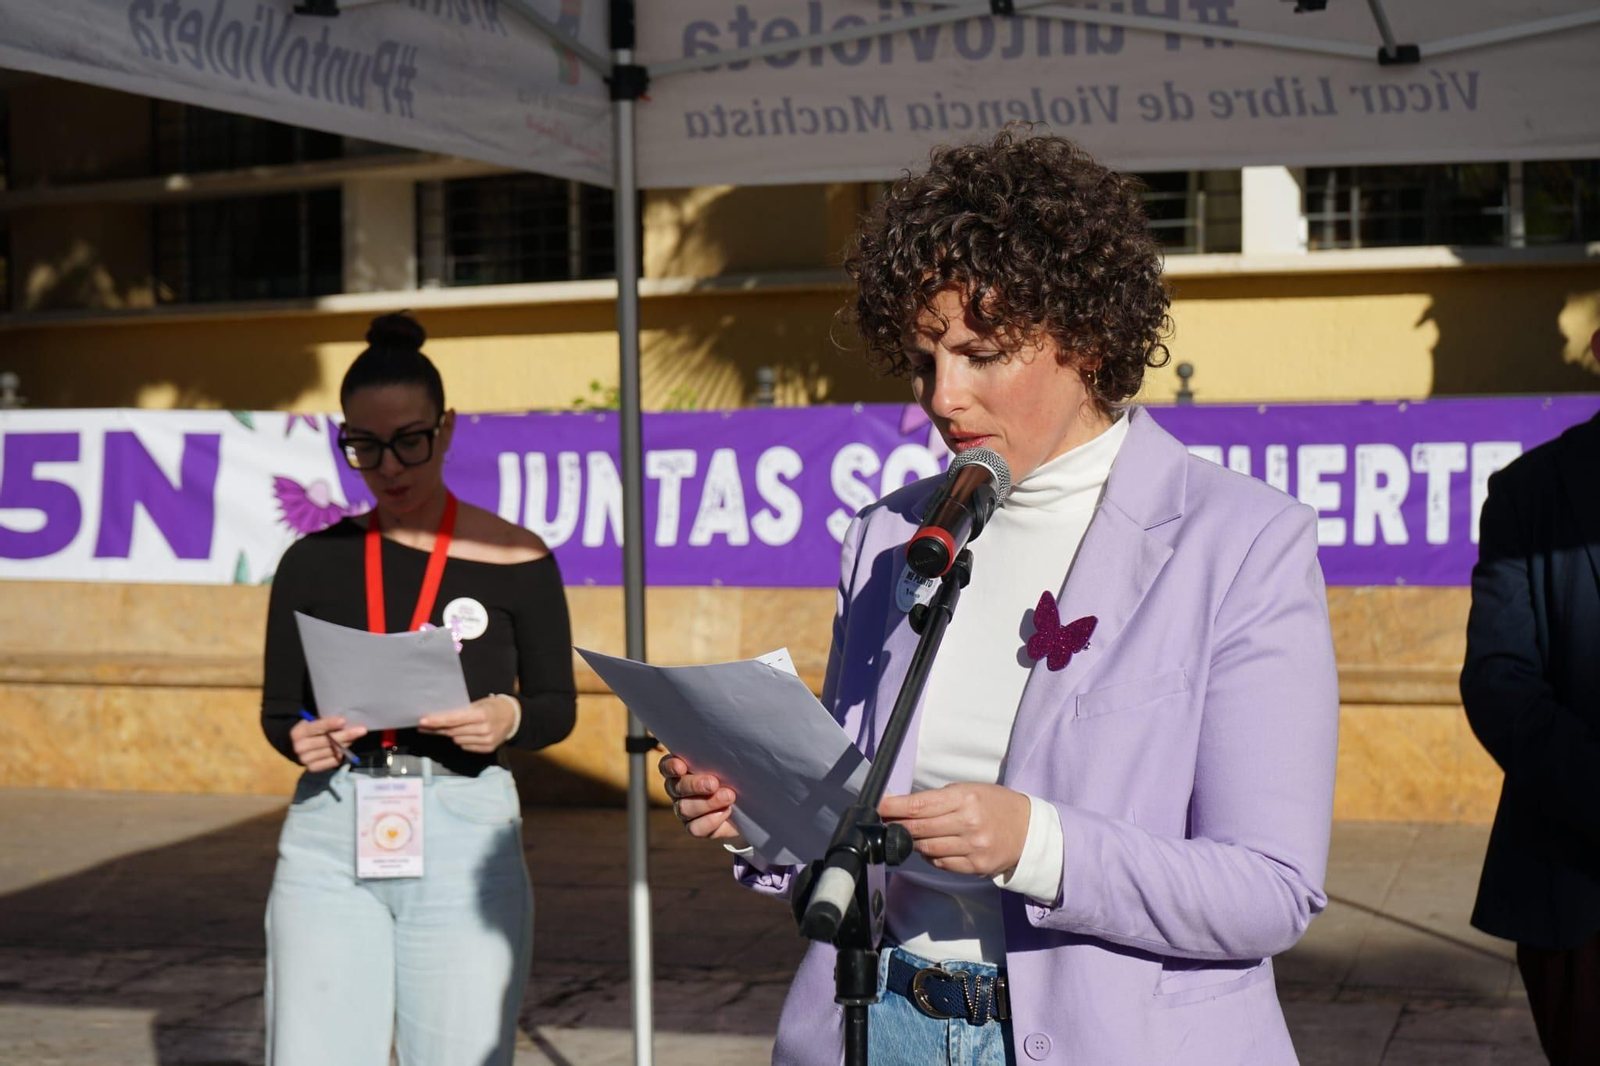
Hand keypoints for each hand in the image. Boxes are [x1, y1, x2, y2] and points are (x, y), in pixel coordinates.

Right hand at [289, 715, 367, 772]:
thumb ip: (324, 723)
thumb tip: (345, 723)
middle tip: (361, 730)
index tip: (344, 720)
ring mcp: (306, 760)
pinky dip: (342, 755)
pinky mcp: (313, 768)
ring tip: (355, 738)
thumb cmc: (311, 731)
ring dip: (346, 744)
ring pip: (332, 751)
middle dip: (346, 735)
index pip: (316, 727)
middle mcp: (299, 747)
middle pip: (327, 741)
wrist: (300, 747)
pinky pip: (333, 761)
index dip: (330, 724)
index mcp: (298, 733)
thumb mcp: (313, 723)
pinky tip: (347, 749)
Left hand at [418, 696, 516, 752]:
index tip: (422, 721)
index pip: (454, 719)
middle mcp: (484, 729)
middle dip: (436, 728)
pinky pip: (465, 746)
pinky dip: (461, 740)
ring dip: (450, 734)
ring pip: (457, 740)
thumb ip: (461, 711)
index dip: (437, 721)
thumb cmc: (492, 707)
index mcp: (482, 715)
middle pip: (453, 731)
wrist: (513, 717)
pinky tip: (464, 734)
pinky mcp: (486, 749)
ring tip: (445, 728)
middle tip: (423, 725)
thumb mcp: (479, 704)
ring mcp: (486, 741)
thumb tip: (438, 718)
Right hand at [658, 753, 740, 840]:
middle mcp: (678, 790)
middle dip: (695, 785)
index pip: (667, 766)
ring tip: (728, 796)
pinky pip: (695, 828)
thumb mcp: (730, 764)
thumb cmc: (736, 775)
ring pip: (684, 809)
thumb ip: (721, 758)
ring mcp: (685, 810)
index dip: (670, 767)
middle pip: (676, 788)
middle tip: (713, 783)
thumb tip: (726, 750)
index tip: (681, 767)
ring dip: (707, 803)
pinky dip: (711, 820)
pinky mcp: (695, 827)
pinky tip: (726, 811)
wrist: (747, 802)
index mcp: (681, 769)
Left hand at [879, 783, 1031, 877]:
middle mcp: (968, 823)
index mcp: (966, 798)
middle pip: (919, 828)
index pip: (920, 805)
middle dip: (897, 825)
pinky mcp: (975, 866)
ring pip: (927, 848)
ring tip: (906, 834)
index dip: (894, 807)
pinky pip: (941, 863)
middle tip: (884, 822)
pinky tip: (929, 847)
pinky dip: (930, 856)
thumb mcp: (970, 790)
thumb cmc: (996, 804)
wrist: (1029, 830)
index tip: (878, 806)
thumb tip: (904, 806)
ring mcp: (972, 847)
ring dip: (912, 842)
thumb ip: (940, 799)